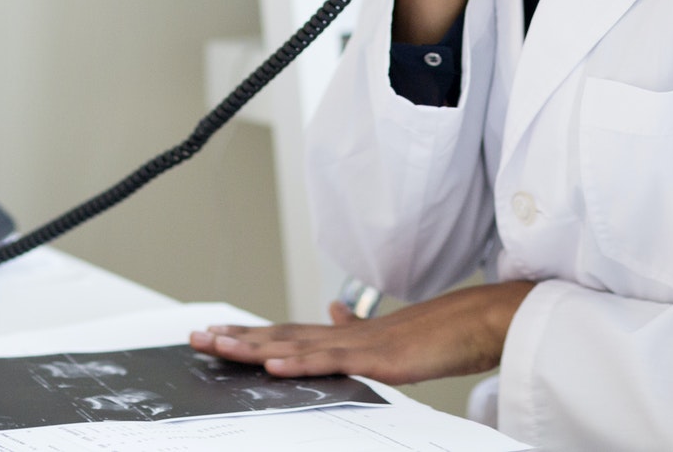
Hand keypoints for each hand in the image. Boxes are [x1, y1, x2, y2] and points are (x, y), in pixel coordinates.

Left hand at [188, 281, 537, 386]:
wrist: (476, 322)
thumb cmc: (438, 332)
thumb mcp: (388, 334)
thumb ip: (355, 327)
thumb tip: (332, 311)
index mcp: (344, 335)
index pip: (286, 333)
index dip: (249, 333)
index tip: (215, 334)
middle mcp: (343, 334)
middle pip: (279, 335)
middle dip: (236, 338)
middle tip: (195, 338)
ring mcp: (357, 344)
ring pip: (294, 345)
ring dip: (253, 347)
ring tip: (218, 348)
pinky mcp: (376, 358)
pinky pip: (329, 362)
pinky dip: (298, 362)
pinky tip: (271, 363)